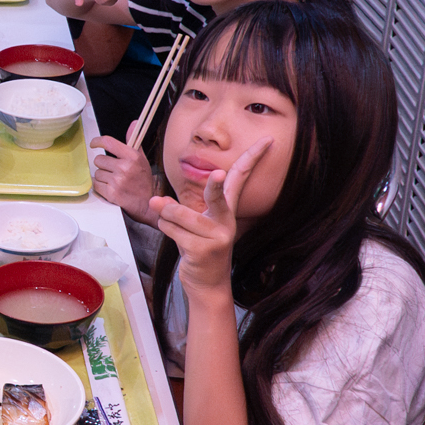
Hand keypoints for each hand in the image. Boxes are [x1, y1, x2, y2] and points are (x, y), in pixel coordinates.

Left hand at [89, 132, 160, 221]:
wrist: (147, 204)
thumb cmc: (143, 181)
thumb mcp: (141, 159)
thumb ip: (134, 141)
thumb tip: (133, 123)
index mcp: (132, 157)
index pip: (108, 142)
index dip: (98, 141)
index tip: (94, 143)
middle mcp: (124, 167)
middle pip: (99, 159)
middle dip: (103, 165)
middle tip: (113, 170)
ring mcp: (117, 181)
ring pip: (97, 173)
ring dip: (102, 176)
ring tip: (114, 181)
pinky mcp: (111, 193)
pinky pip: (96, 185)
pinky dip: (101, 187)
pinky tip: (111, 188)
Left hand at [151, 136, 270, 293]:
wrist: (208, 284)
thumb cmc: (199, 247)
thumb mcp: (195, 224)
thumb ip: (178, 208)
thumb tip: (158, 201)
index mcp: (227, 211)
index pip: (241, 178)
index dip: (253, 158)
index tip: (267, 140)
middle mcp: (225, 222)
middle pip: (217, 197)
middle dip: (214, 187)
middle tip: (216, 176)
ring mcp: (215, 238)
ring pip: (178, 214)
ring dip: (166, 215)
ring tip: (171, 223)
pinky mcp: (201, 251)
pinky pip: (171, 229)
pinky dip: (165, 229)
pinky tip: (175, 240)